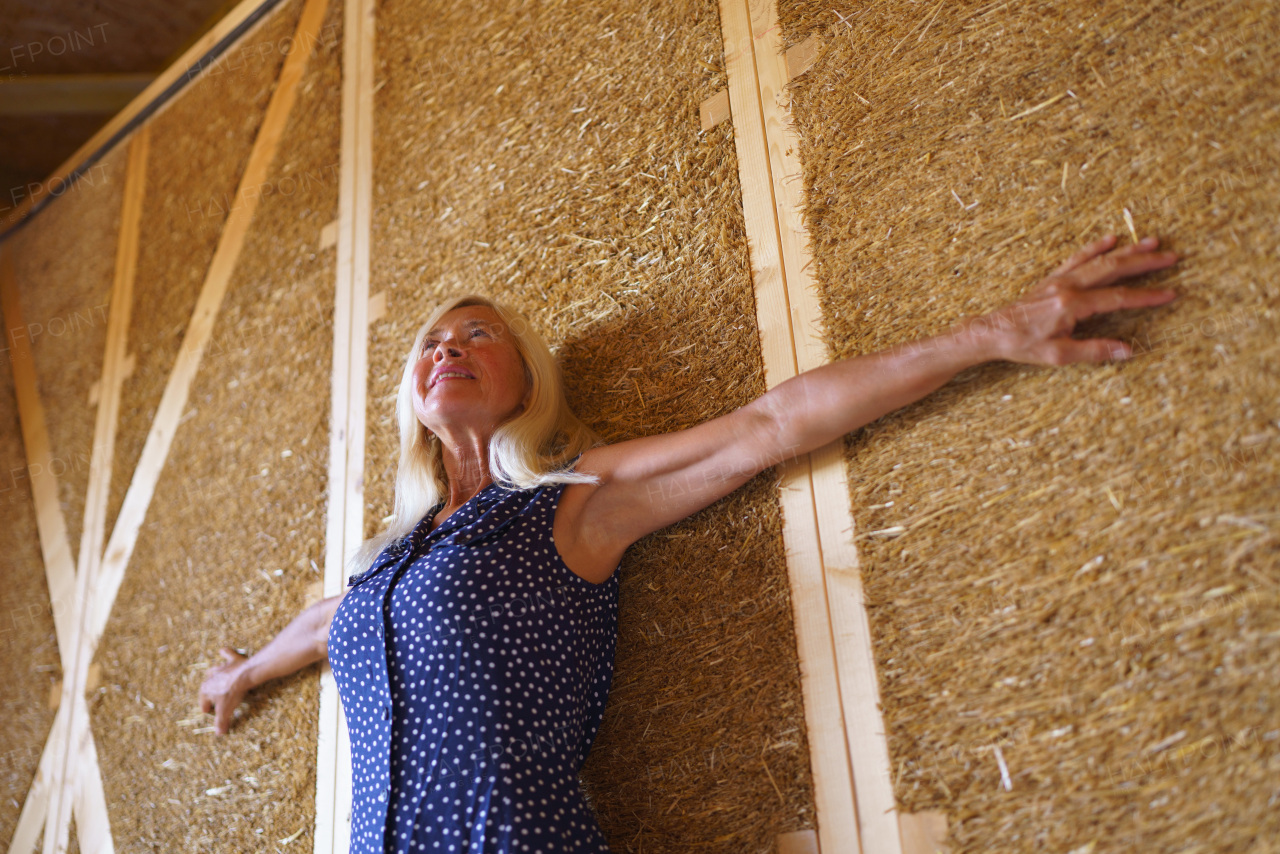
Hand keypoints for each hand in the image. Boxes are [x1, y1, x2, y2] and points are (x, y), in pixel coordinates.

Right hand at [198, 647, 250, 734]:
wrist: (245, 675)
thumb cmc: (232, 693)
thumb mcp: (225, 710)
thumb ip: (221, 722)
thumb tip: (219, 734)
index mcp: (206, 688)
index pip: (203, 701)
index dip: (206, 707)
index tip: (207, 711)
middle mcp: (212, 676)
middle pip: (208, 685)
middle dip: (210, 691)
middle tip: (214, 697)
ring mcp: (223, 667)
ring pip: (215, 670)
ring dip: (215, 674)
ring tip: (215, 676)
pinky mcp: (233, 660)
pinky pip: (227, 654)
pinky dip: (225, 653)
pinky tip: (223, 651)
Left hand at [969, 234, 1178, 364]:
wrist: (991, 332)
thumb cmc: (1022, 345)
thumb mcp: (1058, 355)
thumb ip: (1094, 351)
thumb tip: (1127, 350)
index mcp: (1071, 305)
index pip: (1118, 298)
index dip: (1146, 296)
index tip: (1170, 294)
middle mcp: (1067, 286)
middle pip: (1112, 269)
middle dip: (1144, 263)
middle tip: (1171, 256)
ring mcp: (1059, 280)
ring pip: (1098, 260)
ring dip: (1127, 251)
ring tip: (1152, 242)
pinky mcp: (1052, 279)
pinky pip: (1077, 258)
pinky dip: (1095, 248)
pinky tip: (1111, 239)